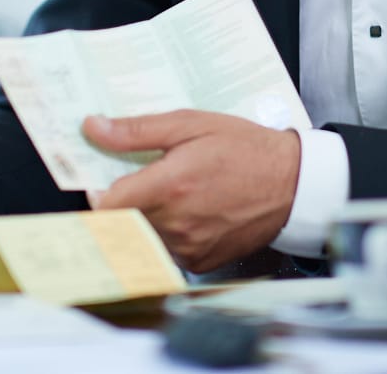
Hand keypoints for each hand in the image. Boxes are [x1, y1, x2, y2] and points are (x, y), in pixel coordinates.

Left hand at [82, 110, 299, 272]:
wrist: (292, 184)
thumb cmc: (245, 149)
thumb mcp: (192, 124)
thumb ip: (138, 130)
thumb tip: (94, 128)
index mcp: (169, 186)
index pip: (106, 205)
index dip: (98, 193)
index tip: (101, 181)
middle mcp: (176, 222)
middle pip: (122, 223)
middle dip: (123, 204)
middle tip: (140, 183)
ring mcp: (188, 247)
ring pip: (143, 238)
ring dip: (144, 220)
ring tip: (171, 195)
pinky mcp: (200, 261)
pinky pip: (167, 250)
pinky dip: (168, 234)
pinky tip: (188, 213)